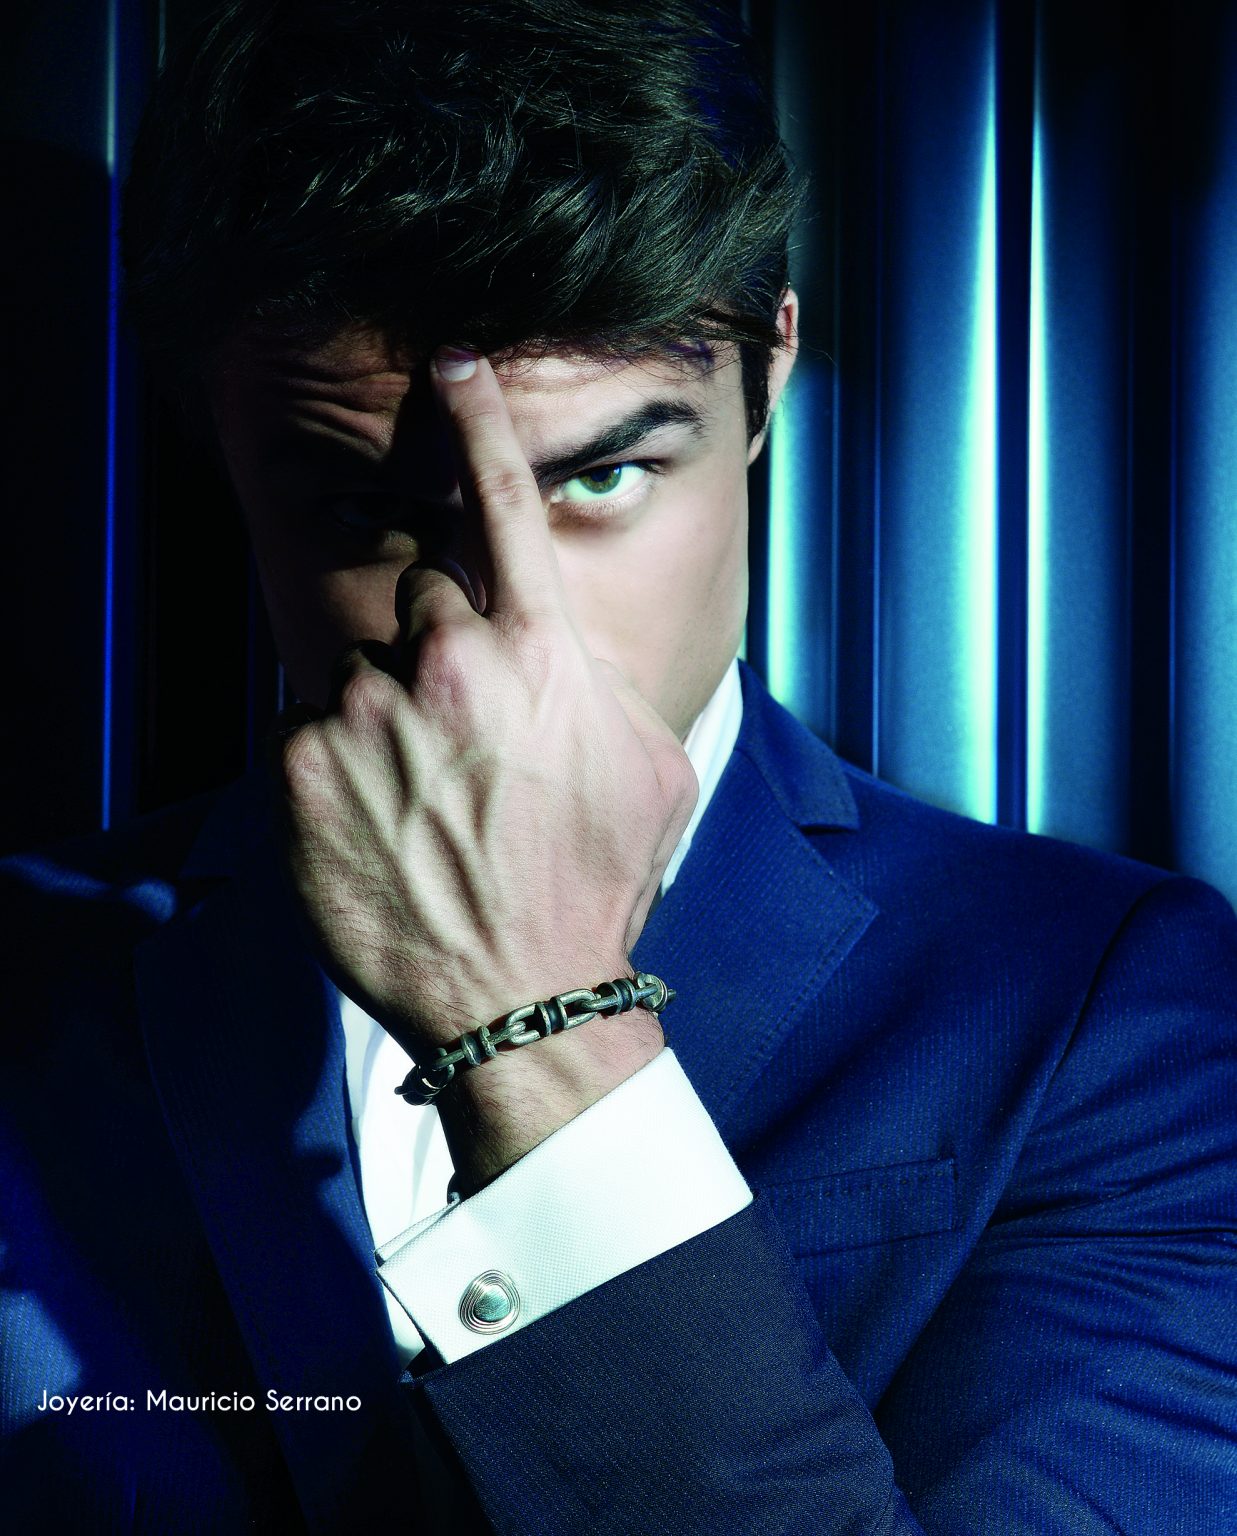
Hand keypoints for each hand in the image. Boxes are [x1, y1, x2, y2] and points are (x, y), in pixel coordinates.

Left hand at [272, 350, 698, 1183]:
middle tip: (469, 734)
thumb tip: (564, 642)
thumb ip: (601, 678)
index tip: (451, 362)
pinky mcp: (298, 770)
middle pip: (423, 594)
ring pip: (363, 668)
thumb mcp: (651, 766)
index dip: (475, 419)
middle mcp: (442, 664)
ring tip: (427, 798)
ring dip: (390, 713)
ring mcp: (361, 715)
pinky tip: (382, 821)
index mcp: (535, 651)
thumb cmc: (596, 881)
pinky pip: (311, 725)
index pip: (499, 501)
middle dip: (444, 643)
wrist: (518, 994)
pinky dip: (340, 759)